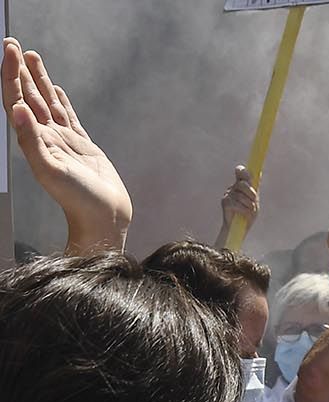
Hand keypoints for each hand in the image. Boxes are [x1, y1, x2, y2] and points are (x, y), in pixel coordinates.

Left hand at [2, 38, 130, 250]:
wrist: (103, 216)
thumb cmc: (77, 200)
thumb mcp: (50, 171)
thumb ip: (32, 141)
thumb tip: (18, 110)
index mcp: (33, 139)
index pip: (16, 99)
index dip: (11, 74)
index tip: (11, 51)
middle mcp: (44, 136)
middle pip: (27, 95)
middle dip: (19, 69)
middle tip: (13, 44)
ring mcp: (63, 139)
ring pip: (45, 101)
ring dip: (37, 78)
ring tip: (31, 56)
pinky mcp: (81, 144)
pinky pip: (67, 115)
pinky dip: (60, 100)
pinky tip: (57, 90)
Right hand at [221, 164, 258, 227]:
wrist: (239, 228)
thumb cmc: (247, 213)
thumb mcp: (254, 200)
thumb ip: (255, 188)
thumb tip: (259, 173)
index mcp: (241, 186)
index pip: (240, 172)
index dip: (243, 171)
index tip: (249, 175)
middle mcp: (233, 188)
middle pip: (242, 184)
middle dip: (250, 193)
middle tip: (254, 200)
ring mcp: (227, 195)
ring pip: (241, 196)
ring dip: (249, 205)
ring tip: (250, 210)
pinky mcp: (225, 203)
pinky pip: (237, 204)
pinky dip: (245, 210)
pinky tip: (245, 214)